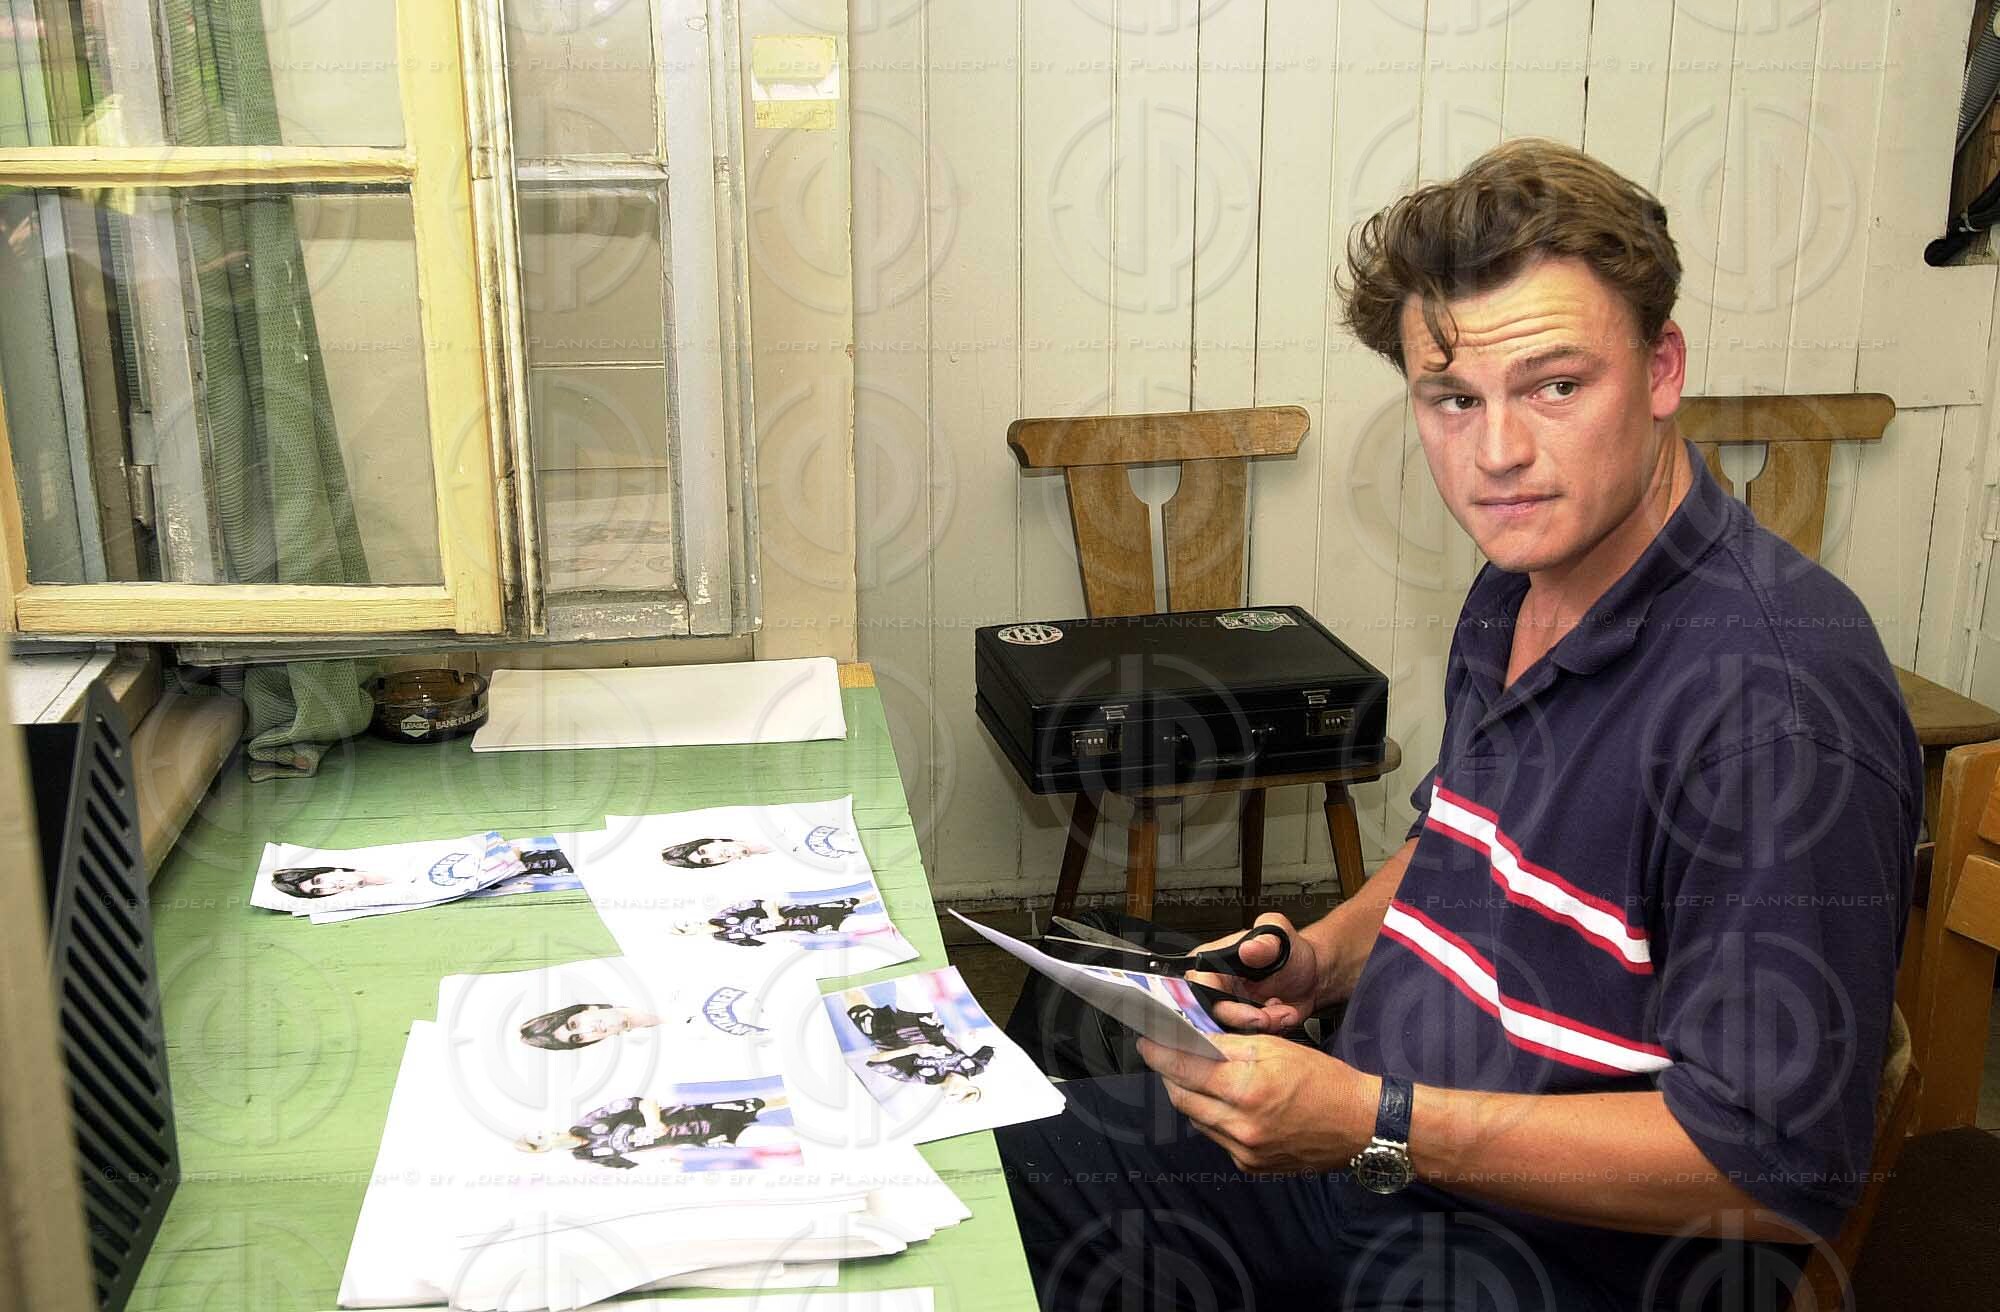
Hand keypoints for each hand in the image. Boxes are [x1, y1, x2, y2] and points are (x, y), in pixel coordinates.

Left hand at [1138, 1033, 1373, 1173]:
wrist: (1359, 1125)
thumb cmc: (1323, 1080)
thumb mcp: (1277, 1048)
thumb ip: (1230, 1046)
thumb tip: (1193, 1039)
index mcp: (1248, 1089)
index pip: (1186, 1069)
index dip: (1160, 1054)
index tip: (1147, 1042)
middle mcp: (1241, 1125)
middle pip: (1183, 1099)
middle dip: (1170, 1075)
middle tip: (1165, 1056)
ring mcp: (1244, 1150)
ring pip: (1198, 1119)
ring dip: (1191, 1096)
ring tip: (1195, 1076)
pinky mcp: (1250, 1166)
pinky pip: (1217, 1137)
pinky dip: (1214, 1117)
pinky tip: (1224, 1103)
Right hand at [1185, 912, 1322, 1031]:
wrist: (1312, 976)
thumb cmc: (1292, 952)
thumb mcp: (1281, 937)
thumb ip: (1265, 942)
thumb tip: (1247, 948)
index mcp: (1213, 962)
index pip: (1201, 989)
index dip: (1222, 1006)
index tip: (1250, 1013)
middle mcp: (1217, 987)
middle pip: (1215, 1016)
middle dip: (1248, 1021)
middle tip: (1270, 1015)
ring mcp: (1231, 1008)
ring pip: (1234, 1031)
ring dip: (1264, 1026)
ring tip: (1284, 1009)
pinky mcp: (1245, 1026)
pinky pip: (1250, 1038)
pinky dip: (1271, 1031)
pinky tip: (1283, 1015)